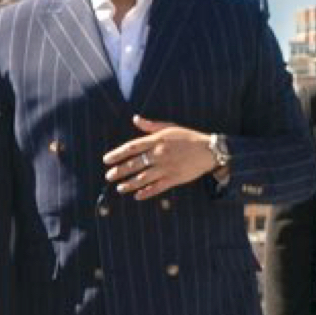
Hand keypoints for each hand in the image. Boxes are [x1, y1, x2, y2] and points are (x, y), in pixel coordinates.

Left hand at [103, 116, 220, 200]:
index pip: (132, 147)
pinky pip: (157, 188)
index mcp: (157, 140)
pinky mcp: (174, 179)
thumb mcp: (170, 127)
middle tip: (108, 176)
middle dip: (119, 171)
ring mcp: (166, 168)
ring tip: (119, 188)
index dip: (117, 154)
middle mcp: (160, 154)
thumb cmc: (188, 137)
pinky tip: (136, 196)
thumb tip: (135, 119)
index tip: (106, 160)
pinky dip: (146, 193)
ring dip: (129, 184)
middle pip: (134, 164)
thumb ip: (151, 126)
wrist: (209, 150)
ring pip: (143, 178)